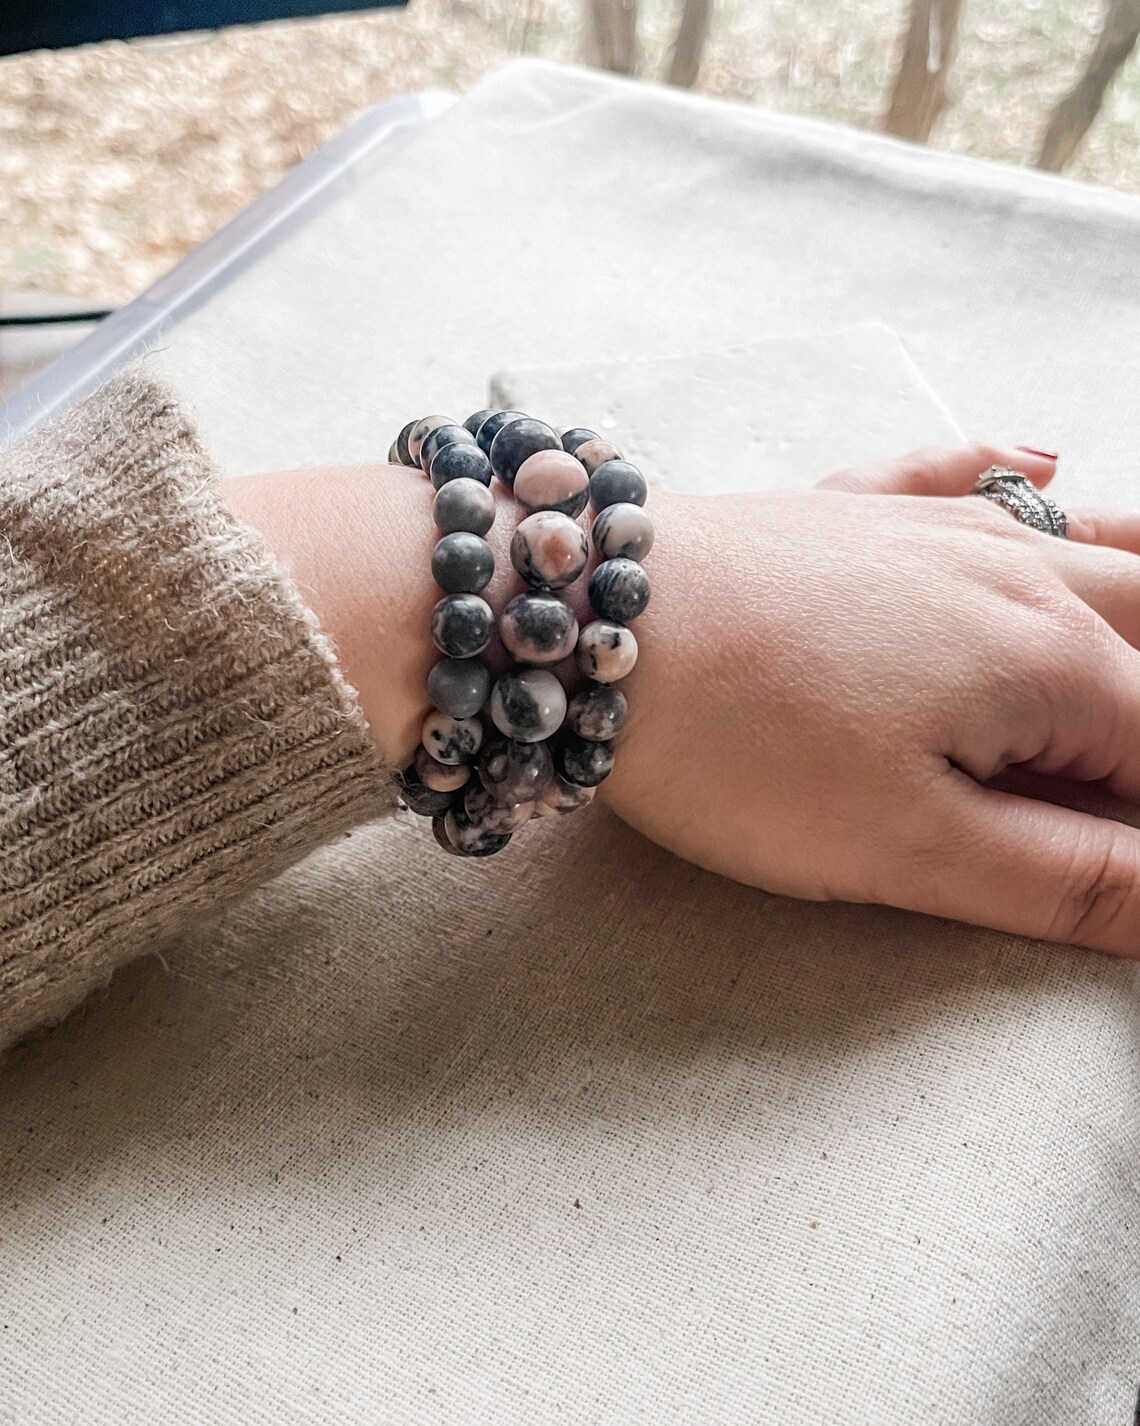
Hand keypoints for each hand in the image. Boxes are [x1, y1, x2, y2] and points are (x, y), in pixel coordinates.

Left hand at [597, 443, 1139, 957]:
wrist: (584, 620)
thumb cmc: (739, 743)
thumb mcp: (911, 847)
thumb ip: (1071, 880)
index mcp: (1053, 664)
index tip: (1113, 864)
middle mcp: (1016, 575)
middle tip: (1119, 770)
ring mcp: (932, 527)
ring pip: (1084, 543)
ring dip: (1134, 587)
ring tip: (1137, 631)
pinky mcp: (854, 511)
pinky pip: (958, 471)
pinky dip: (1011, 473)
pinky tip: (1038, 460)